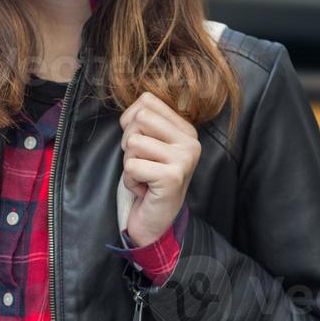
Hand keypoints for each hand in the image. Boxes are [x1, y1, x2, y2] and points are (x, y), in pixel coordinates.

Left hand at [119, 91, 200, 245]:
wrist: (156, 219)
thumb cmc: (148, 178)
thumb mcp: (149, 144)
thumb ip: (145, 122)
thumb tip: (135, 104)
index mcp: (186, 129)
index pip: (147, 100)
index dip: (130, 122)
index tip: (141, 145)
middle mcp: (191, 142)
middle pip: (139, 118)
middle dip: (128, 143)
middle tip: (141, 162)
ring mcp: (184, 159)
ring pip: (133, 143)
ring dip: (129, 164)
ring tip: (144, 176)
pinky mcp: (172, 177)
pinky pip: (131, 166)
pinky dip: (130, 180)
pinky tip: (144, 189)